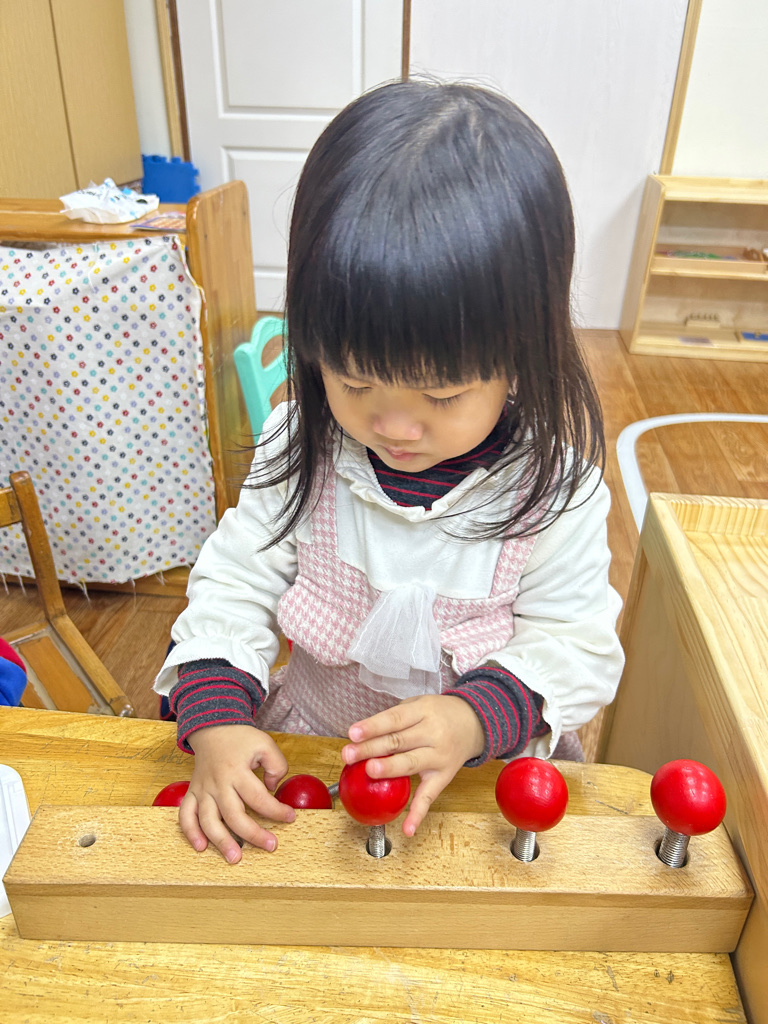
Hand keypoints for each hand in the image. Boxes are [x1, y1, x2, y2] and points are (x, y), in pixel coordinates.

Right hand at [180, 725, 295, 862]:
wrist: (212, 729)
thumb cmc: (240, 739)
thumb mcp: (265, 743)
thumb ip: (276, 765)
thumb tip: (272, 789)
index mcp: (237, 770)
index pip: (258, 797)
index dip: (276, 810)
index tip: (290, 817)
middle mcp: (218, 783)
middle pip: (234, 815)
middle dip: (253, 834)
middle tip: (270, 846)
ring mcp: (202, 790)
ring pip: (208, 820)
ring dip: (221, 841)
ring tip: (235, 857)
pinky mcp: (192, 793)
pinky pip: (186, 815)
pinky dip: (190, 832)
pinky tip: (200, 846)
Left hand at [340, 695, 483, 836]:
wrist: (474, 723)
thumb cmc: (438, 713)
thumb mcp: (418, 704)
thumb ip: (395, 719)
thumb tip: (361, 738)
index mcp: (423, 712)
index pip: (394, 719)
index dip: (373, 726)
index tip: (353, 733)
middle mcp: (432, 733)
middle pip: (398, 742)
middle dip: (371, 749)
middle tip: (349, 754)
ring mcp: (439, 756)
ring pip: (411, 764)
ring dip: (389, 769)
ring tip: (370, 771)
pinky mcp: (444, 777)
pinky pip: (429, 796)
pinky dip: (418, 813)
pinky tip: (407, 828)